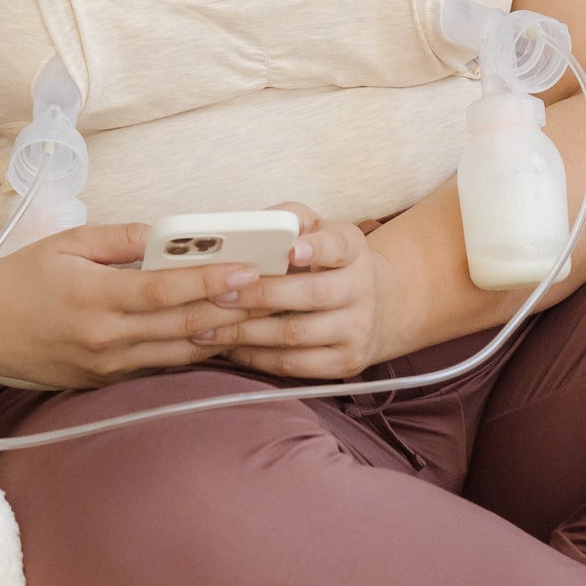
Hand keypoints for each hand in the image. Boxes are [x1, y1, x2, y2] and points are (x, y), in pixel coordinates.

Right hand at [0, 220, 260, 390]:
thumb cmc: (23, 278)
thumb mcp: (67, 244)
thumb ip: (121, 238)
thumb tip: (167, 234)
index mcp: (94, 296)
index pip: (163, 289)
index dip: (208, 281)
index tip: (247, 270)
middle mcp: (105, 337)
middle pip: (182, 326)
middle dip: (233, 309)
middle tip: (274, 292)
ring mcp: (108, 366)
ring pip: (180, 352)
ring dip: (224, 334)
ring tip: (262, 315)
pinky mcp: (108, 382)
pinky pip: (162, 365)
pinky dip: (195, 351)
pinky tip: (224, 336)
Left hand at [189, 200, 404, 379]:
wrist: (378, 309)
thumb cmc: (331, 266)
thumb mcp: (323, 233)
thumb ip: (293, 220)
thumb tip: (259, 220)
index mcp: (353, 251)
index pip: (339, 247)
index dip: (316, 248)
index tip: (292, 249)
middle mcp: (361, 290)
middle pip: (311, 295)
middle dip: (260, 296)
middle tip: (219, 293)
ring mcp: (356, 330)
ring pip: (295, 334)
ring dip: (246, 331)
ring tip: (207, 326)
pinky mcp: (346, 364)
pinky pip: (294, 364)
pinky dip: (257, 357)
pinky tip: (231, 347)